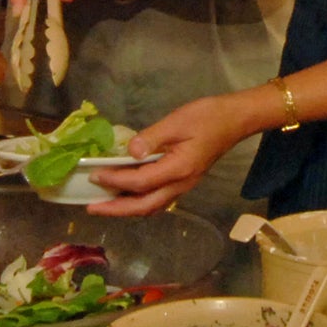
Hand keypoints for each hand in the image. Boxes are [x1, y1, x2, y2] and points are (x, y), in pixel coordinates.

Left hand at [85, 89, 267, 216]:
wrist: (235, 120)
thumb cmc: (207, 117)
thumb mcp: (177, 122)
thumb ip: (151, 138)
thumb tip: (129, 152)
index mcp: (178, 169)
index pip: (140, 182)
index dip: (115, 180)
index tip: (95, 175)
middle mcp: (181, 184)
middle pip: (144, 206)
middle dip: (116, 209)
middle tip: (91, 207)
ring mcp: (184, 185)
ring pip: (152, 206)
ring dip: (127, 209)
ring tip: (105, 204)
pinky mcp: (184, 181)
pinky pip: (158, 199)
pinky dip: (139, 201)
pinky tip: (127, 194)